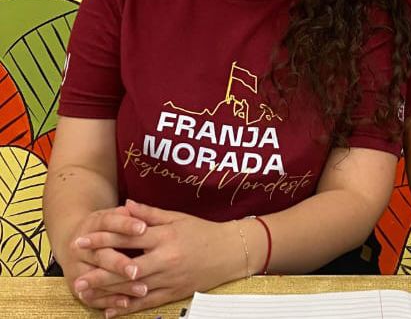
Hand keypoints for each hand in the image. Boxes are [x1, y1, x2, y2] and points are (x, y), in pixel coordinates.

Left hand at [73, 199, 249, 316]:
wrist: (231, 251)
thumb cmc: (204, 231)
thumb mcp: (178, 217)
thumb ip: (150, 213)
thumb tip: (126, 205)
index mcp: (165, 235)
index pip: (128, 235)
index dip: (103, 237)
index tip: (82, 240)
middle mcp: (165, 258)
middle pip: (125, 265)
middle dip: (98, 270)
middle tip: (76, 274)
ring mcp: (169, 278)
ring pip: (133, 287)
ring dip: (107, 291)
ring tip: (86, 292)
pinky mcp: (174, 293)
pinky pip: (147, 303)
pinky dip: (127, 308)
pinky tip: (110, 311)